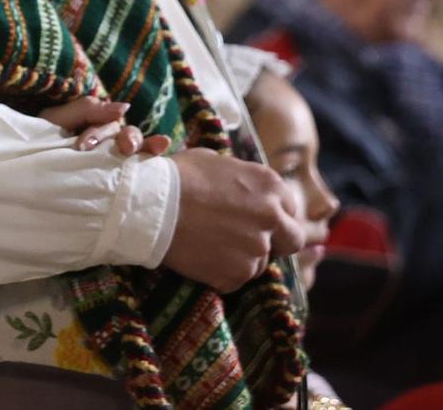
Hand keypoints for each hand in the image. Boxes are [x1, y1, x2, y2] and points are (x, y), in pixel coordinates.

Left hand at [40, 95, 172, 158]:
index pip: (105, 123)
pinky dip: (155, 150)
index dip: (97, 133)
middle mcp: (108, 136)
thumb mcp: (57, 120)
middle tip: (122, 148)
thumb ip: (86, 109)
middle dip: (126, 138)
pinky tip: (163, 147)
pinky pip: (141, 160)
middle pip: (125, 133)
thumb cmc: (41, 139)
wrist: (25, 165)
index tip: (83, 147)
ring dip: (140, 144)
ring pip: (136, 144)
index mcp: (93, 122)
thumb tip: (124, 106)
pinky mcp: (121, 170)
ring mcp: (115, 152)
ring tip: (136, 151)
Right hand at [162, 148, 308, 293]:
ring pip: (259, 262)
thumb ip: (242, 179)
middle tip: (246, 240)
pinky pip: (235, 279)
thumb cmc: (177, 176)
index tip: (256, 220)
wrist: (150, 204)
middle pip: (292, 241)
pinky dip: (221, 273)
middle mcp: (272, 217)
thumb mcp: (216, 162)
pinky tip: (200, 257)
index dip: (274, 216)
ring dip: (241, 257)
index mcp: (271, 185)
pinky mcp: (237, 274)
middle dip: (275, 242)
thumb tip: (244, 189)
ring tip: (210, 245)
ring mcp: (257, 249)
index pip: (291, 210)